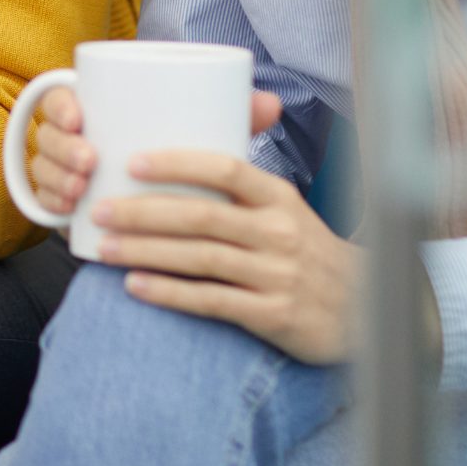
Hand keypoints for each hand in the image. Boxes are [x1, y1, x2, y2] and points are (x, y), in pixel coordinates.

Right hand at [32, 86, 283, 214]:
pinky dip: (52, 205)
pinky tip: (65, 212)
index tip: (80, 117)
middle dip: (63, 149)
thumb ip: (231, 118)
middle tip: (90, 163)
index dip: (62, 106)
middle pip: (49, 136)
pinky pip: (45, 203)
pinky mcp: (65, 204)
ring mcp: (64, 172)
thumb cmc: (184, 163)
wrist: (172, 212)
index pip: (62, 97)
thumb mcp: (203, 140)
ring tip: (81, 191)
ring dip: (57, 178)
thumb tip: (273, 103)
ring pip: (44, 169)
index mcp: (96, 111)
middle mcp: (73, 138)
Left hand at [93, 144, 358, 364]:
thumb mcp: (285, 210)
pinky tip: (135, 286)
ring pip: (201, 259)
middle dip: (143, 212)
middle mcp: (280, 233)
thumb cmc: (305, 251)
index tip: (131, 162)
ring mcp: (279, 275)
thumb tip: (172, 149)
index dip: (176, 164)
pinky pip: (213, 302)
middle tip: (97, 209)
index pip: (226, 168)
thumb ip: (237, 185)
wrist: (368, 311)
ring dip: (146, 252)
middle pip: (201, 216)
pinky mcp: (275, 315)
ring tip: (104, 247)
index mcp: (279, 197)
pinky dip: (170, 294)